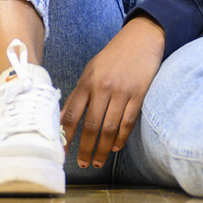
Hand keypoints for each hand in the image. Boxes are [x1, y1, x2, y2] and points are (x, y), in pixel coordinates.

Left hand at [61, 16, 165, 168]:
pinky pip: (128, 122)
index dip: (66, 136)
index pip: (72, 114)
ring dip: (103, 149)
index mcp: (87, 82)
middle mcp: (102, 88)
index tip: (61, 151)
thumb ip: (78, 94)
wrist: (141, 38)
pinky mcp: (139, 94)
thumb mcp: (90, 70)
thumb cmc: (113, 56)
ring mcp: (121, 92)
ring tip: (98, 162)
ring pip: (110, 128)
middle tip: (83, 164)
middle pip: (91, 126)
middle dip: (86, 149)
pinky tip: (116, 147)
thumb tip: (63, 118)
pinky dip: (121, 138)